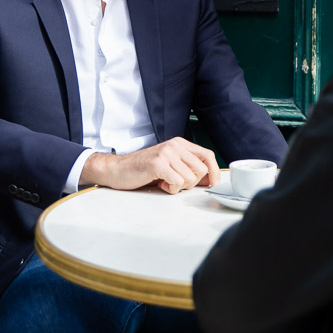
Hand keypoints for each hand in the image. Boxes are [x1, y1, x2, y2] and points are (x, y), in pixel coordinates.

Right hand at [81, 137, 220, 193]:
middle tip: (175, 182)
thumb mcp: (170, 165)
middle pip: (201, 169)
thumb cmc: (143, 170)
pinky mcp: (158, 164)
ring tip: (164, 181)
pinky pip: (177, 183)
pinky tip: (159, 183)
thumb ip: (189, 168)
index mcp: (180, 143)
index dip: (214, 171)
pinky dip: (170, 189)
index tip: (214, 184)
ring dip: (178, 187)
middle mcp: (175, 145)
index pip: (208, 155)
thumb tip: (211, 179)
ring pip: (190, 178)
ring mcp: (166, 153)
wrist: (117, 170)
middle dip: (192, 183)